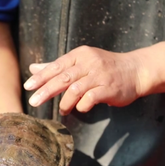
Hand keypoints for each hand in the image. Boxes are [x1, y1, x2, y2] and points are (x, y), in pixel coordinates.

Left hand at [23, 46, 145, 114]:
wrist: (135, 70)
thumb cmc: (105, 67)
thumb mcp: (81, 62)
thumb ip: (57, 67)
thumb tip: (33, 68)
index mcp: (80, 55)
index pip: (57, 66)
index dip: (42, 77)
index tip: (28, 86)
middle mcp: (89, 63)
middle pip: (63, 77)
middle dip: (46, 90)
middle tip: (34, 101)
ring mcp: (100, 75)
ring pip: (75, 89)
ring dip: (65, 102)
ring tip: (62, 110)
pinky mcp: (109, 88)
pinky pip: (90, 98)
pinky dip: (82, 105)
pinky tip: (79, 108)